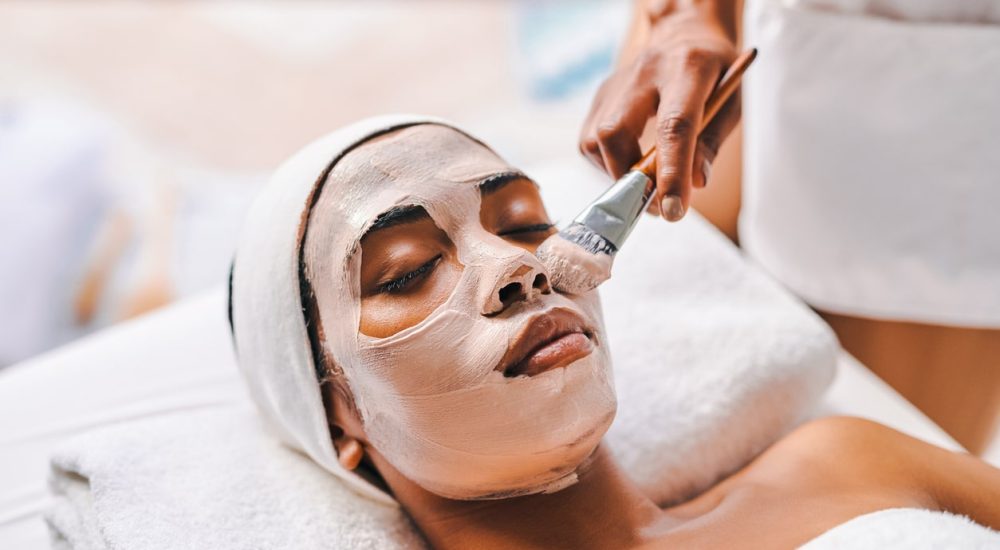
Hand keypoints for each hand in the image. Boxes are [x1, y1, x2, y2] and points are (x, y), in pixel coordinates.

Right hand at [580, 3, 739, 220]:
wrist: (685, 34)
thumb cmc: (714, 74)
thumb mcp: (731, 103)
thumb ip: (710, 142)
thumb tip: (693, 185)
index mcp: (687, 68)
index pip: (674, 125)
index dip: (672, 172)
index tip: (674, 212)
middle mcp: (644, 72)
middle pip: (616, 132)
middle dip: (630, 179)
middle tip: (655, 206)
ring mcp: (616, 83)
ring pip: (595, 140)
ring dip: (617, 175)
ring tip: (644, 185)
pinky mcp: (600, 96)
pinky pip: (589, 143)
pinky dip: (607, 165)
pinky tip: (629, 165)